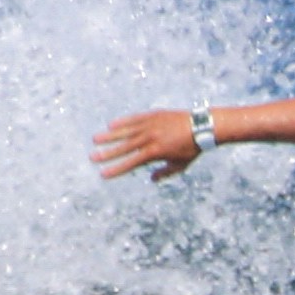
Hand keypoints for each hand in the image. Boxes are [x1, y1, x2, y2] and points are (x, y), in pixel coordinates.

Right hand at [88, 108, 205, 181]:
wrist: (202, 126)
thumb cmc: (192, 148)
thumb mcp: (179, 165)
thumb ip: (164, 173)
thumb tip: (151, 179)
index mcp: (155, 152)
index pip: (131, 163)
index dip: (116, 169)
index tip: (103, 174)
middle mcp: (150, 138)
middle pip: (124, 147)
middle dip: (107, 153)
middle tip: (92, 157)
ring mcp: (150, 125)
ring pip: (126, 131)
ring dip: (110, 136)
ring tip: (95, 139)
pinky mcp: (153, 115)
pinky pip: (135, 118)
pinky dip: (123, 122)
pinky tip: (111, 125)